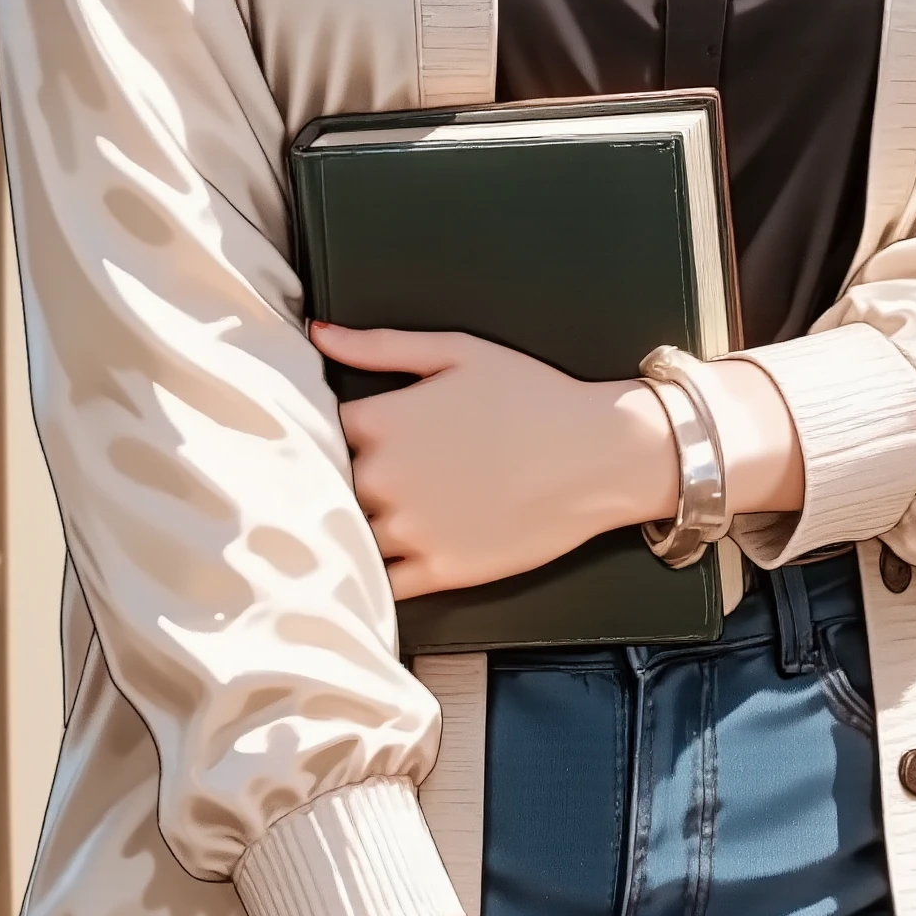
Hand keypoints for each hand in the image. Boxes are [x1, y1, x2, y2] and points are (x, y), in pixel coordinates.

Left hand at [314, 321, 673, 596]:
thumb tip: (318, 333)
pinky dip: (374, 573)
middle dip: (344, 476)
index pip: (320, 427)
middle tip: (373, 470)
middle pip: (330, 483)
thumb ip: (379, 346)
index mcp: (382, 421)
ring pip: (351, 532)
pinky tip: (382, 560)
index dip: (333, 429)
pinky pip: (382, 583)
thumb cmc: (531, 395)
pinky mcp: (438, 571)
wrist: (597, 454)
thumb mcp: (456, 352)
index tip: (350, 431)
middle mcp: (384, 478)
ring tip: (381, 510)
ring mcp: (410, 530)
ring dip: (356, 524)